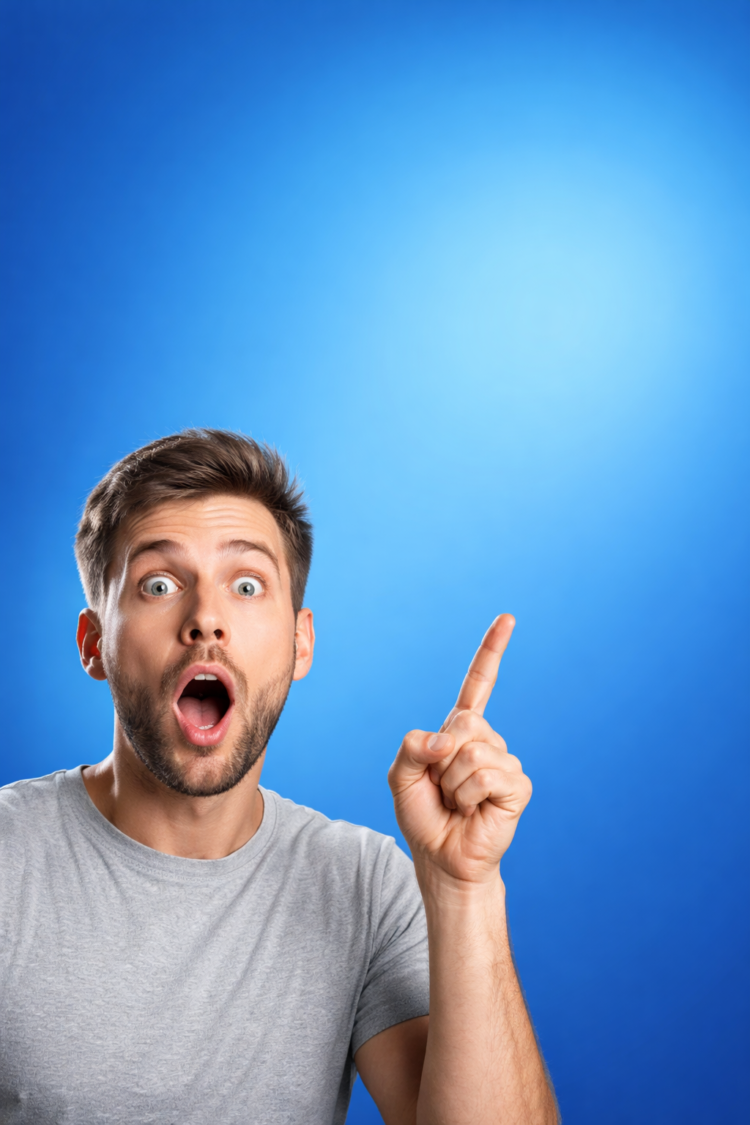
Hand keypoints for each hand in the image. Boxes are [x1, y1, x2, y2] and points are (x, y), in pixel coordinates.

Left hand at [388, 615, 531, 886]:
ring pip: (470, 752)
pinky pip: (485, 775)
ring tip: (457, 802)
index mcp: (460, 731)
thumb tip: (447, 739)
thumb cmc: (424, 817)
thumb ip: (411, 746)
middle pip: (462, 722)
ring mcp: (505, 761)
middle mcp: (486, 740)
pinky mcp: (517, 785)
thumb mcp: (399, 777)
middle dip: (440, 759)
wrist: (442, 861)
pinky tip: (474, 810)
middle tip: (443, 788)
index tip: (508, 619)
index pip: (479, 684)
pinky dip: (468, 796)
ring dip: (452, 783)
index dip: (492, 651)